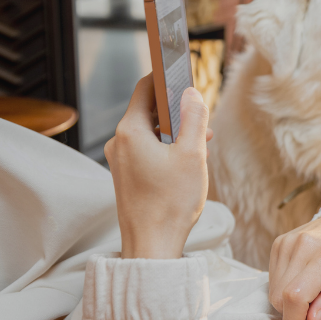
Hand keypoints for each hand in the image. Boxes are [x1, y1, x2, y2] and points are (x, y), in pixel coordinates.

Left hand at [104, 75, 212, 259]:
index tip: (185, 73)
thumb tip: (192, 93)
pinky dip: (166, 146)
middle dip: (176, 108)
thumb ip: (193, 118)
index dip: (166, 77)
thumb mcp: (192, 155)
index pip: (145, 88)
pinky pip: (146, 149)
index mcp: (130, 131)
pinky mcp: (126, 175)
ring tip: (200, 139)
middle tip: (201, 113)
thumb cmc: (171, 203)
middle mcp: (119, 142)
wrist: (151, 246)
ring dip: (174, 130)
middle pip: (148, 109)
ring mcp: (120, 160)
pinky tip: (186, 158)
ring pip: (149, 131)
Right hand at [268, 213, 320, 319]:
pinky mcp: (280, 242)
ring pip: (273, 288)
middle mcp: (304, 245)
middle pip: (280, 296)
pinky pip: (272, 277)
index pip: (296, 296)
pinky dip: (283, 287)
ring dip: (287, 301)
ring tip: (311, 294)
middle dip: (291, 315)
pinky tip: (302, 281)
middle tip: (312, 314)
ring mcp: (289, 241)